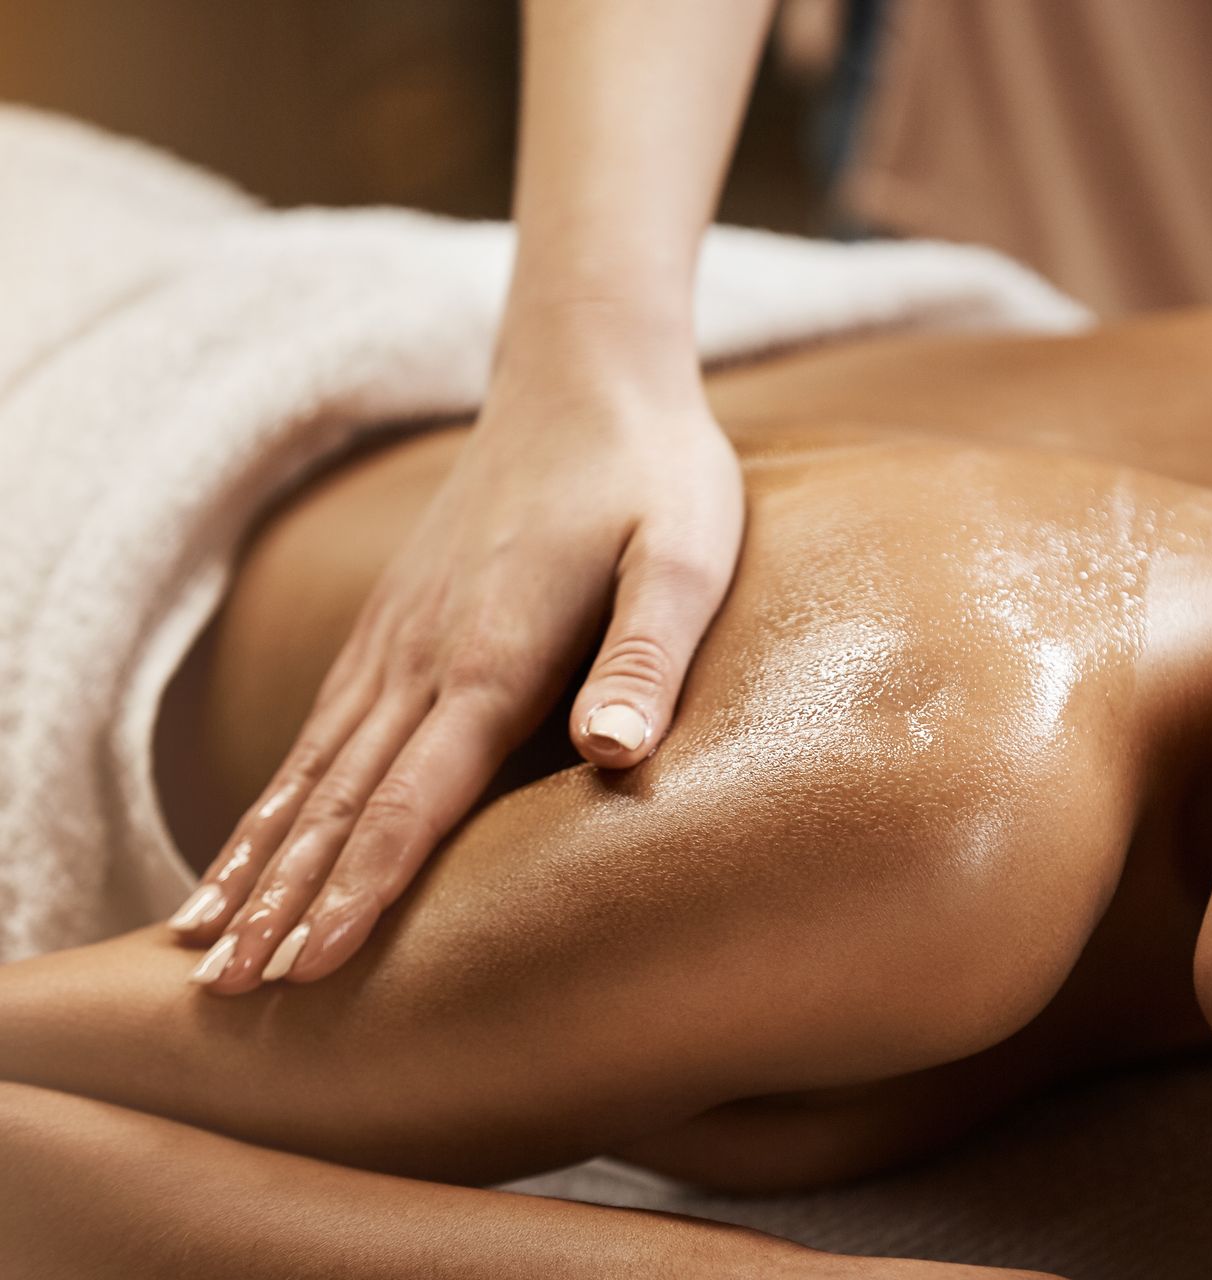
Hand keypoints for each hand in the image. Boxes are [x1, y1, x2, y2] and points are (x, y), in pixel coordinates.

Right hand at [169, 333, 743, 994]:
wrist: (586, 377)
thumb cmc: (653, 474)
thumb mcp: (684, 556)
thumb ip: (647, 655)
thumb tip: (613, 755)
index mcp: (493, 654)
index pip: (414, 796)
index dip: (363, 888)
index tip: (311, 968)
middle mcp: (423, 654)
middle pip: (342, 800)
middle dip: (284, 901)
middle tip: (231, 993)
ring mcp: (397, 635)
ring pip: (314, 769)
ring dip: (260, 859)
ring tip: (205, 943)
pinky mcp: (395, 620)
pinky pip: (320, 726)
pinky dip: (276, 795)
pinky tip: (255, 839)